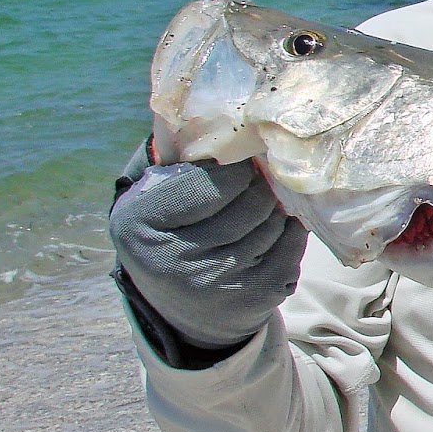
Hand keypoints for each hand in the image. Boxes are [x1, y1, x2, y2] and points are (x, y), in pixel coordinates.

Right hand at [109, 146, 306, 351]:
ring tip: (259, 212)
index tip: (234, 170)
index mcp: (140, 223)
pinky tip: (272, 233)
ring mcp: (216, 284)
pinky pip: (292, 245)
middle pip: (252, 200)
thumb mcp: (154, 196)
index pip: (212, 179)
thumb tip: (237, 122)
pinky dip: (289, 232)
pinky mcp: (253, 298)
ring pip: (275, 221)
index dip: (234, 170)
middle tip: (253, 188)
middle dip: (259, 188)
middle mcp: (174, 260)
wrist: (183, 309)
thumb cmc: (172, 232)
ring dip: (274, 210)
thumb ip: (183, 161)